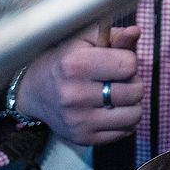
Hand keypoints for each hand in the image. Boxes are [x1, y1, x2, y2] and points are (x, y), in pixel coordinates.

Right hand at [15, 25, 142, 145]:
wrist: (34, 92)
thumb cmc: (64, 60)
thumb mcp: (84, 40)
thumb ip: (113, 35)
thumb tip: (136, 32)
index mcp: (76, 65)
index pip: (129, 65)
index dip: (128, 61)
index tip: (115, 62)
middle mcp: (75, 95)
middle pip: (135, 91)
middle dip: (132, 82)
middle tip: (116, 80)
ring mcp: (79, 120)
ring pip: (134, 114)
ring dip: (130, 104)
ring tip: (115, 96)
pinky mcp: (83, 138)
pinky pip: (125, 131)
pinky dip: (123, 120)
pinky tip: (109, 110)